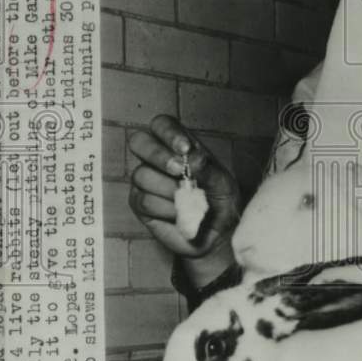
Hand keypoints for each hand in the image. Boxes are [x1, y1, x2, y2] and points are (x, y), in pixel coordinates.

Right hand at [128, 115, 241, 257]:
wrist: (218, 235)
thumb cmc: (220, 202)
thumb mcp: (222, 183)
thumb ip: (208, 169)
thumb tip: (193, 158)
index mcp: (178, 146)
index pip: (162, 125)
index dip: (169, 133)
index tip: (186, 149)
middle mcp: (158, 159)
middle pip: (139, 141)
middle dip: (158, 155)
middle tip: (179, 171)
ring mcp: (145, 181)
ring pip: (142, 175)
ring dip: (168, 190)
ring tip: (188, 201)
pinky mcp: (139, 203)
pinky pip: (143, 200)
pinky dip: (165, 209)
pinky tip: (179, 214)